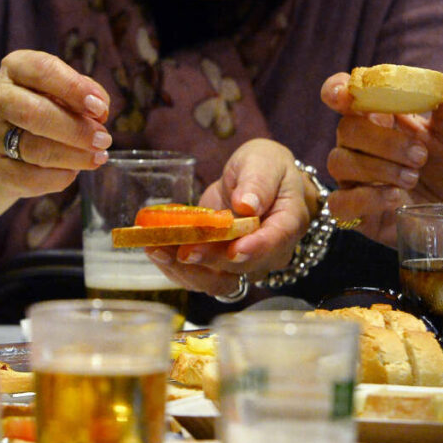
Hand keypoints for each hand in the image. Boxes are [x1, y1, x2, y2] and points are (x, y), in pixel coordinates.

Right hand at [0, 50, 111, 198]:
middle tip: (103, 139)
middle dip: (75, 129)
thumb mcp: (63, 91)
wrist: (7, 142)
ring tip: (97, 157)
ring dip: (73, 156)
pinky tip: (74, 172)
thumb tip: (99, 111)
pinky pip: (29, 177)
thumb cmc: (45, 108)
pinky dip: (58, 177)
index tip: (100, 108)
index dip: (74, 89)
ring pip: (34, 148)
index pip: (43, 70)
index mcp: (16, 68)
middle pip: (34, 114)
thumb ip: (83, 94)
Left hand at [144, 139, 313, 296]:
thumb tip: (247, 204)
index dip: (254, 249)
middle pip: (242, 268)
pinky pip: (199, 276)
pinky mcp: (219, 265)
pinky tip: (155, 248)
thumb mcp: (263, 161)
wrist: (257, 180)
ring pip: (218, 281)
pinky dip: (174, 268)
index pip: (275, 241)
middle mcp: (268, 252)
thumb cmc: (265, 168)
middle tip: (183, 249)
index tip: (233, 250)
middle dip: (210, 260)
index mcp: (287, 223)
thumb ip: (257, 181)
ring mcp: (243, 263)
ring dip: (186, 271)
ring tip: (158, 249)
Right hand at [319, 74, 442, 247]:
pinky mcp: (356, 213)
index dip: (338, 90)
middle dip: (382, 140)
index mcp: (381, 120)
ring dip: (379, 168)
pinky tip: (395, 199)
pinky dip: (367, 198)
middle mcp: (361, 147)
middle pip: (346, 129)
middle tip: (420, 156)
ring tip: (413, 178)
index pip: (347, 97)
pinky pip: (340, 202)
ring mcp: (355, 181)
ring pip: (339, 162)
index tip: (346, 95)